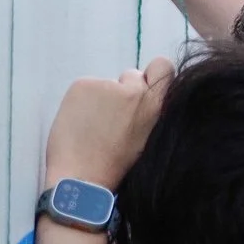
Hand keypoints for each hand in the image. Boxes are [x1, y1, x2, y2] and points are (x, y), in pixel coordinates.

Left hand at [45, 58, 174, 190]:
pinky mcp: (84, 85)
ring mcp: (109, 85)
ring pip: (107, 84)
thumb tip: (138, 96)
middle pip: (133, 75)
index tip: (143, 90)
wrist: (83, 177)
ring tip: (93, 127)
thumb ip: (148, 111)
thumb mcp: (148, 137)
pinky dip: (82, 102)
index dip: (153, 75)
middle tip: (113, 116)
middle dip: (124, 90)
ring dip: (101, 99)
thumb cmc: (116, 165)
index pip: (164, 66)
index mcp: (157, 106)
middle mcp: (137, 90)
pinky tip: (79, 124)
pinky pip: (86, 88)